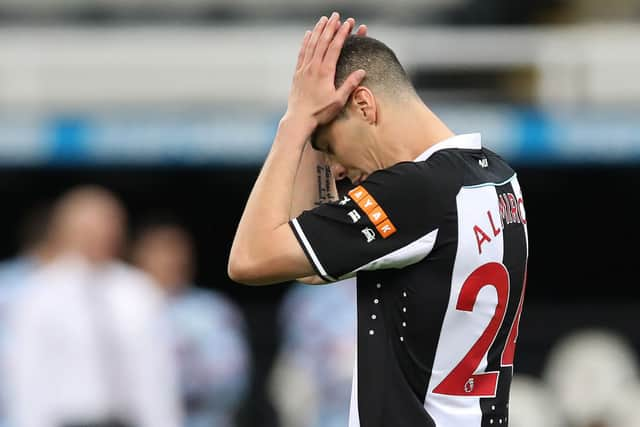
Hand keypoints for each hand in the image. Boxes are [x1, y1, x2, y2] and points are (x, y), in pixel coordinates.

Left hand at [285, 12, 366, 127]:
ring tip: (323, 19)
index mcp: (325, 72)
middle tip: (336, 15)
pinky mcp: (297, 73)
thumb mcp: (338, 100)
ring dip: (318, 30)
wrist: (299, 119)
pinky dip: (306, 41)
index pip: (335, 47)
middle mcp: (313, 67)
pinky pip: (302, 53)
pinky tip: (308, 34)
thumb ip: (349, 85)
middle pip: (322, 41)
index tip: (348, 23)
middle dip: (330, 27)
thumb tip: (362, 71)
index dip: (342, 33)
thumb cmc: (320, 112)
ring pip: (311, 44)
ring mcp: (304, 68)